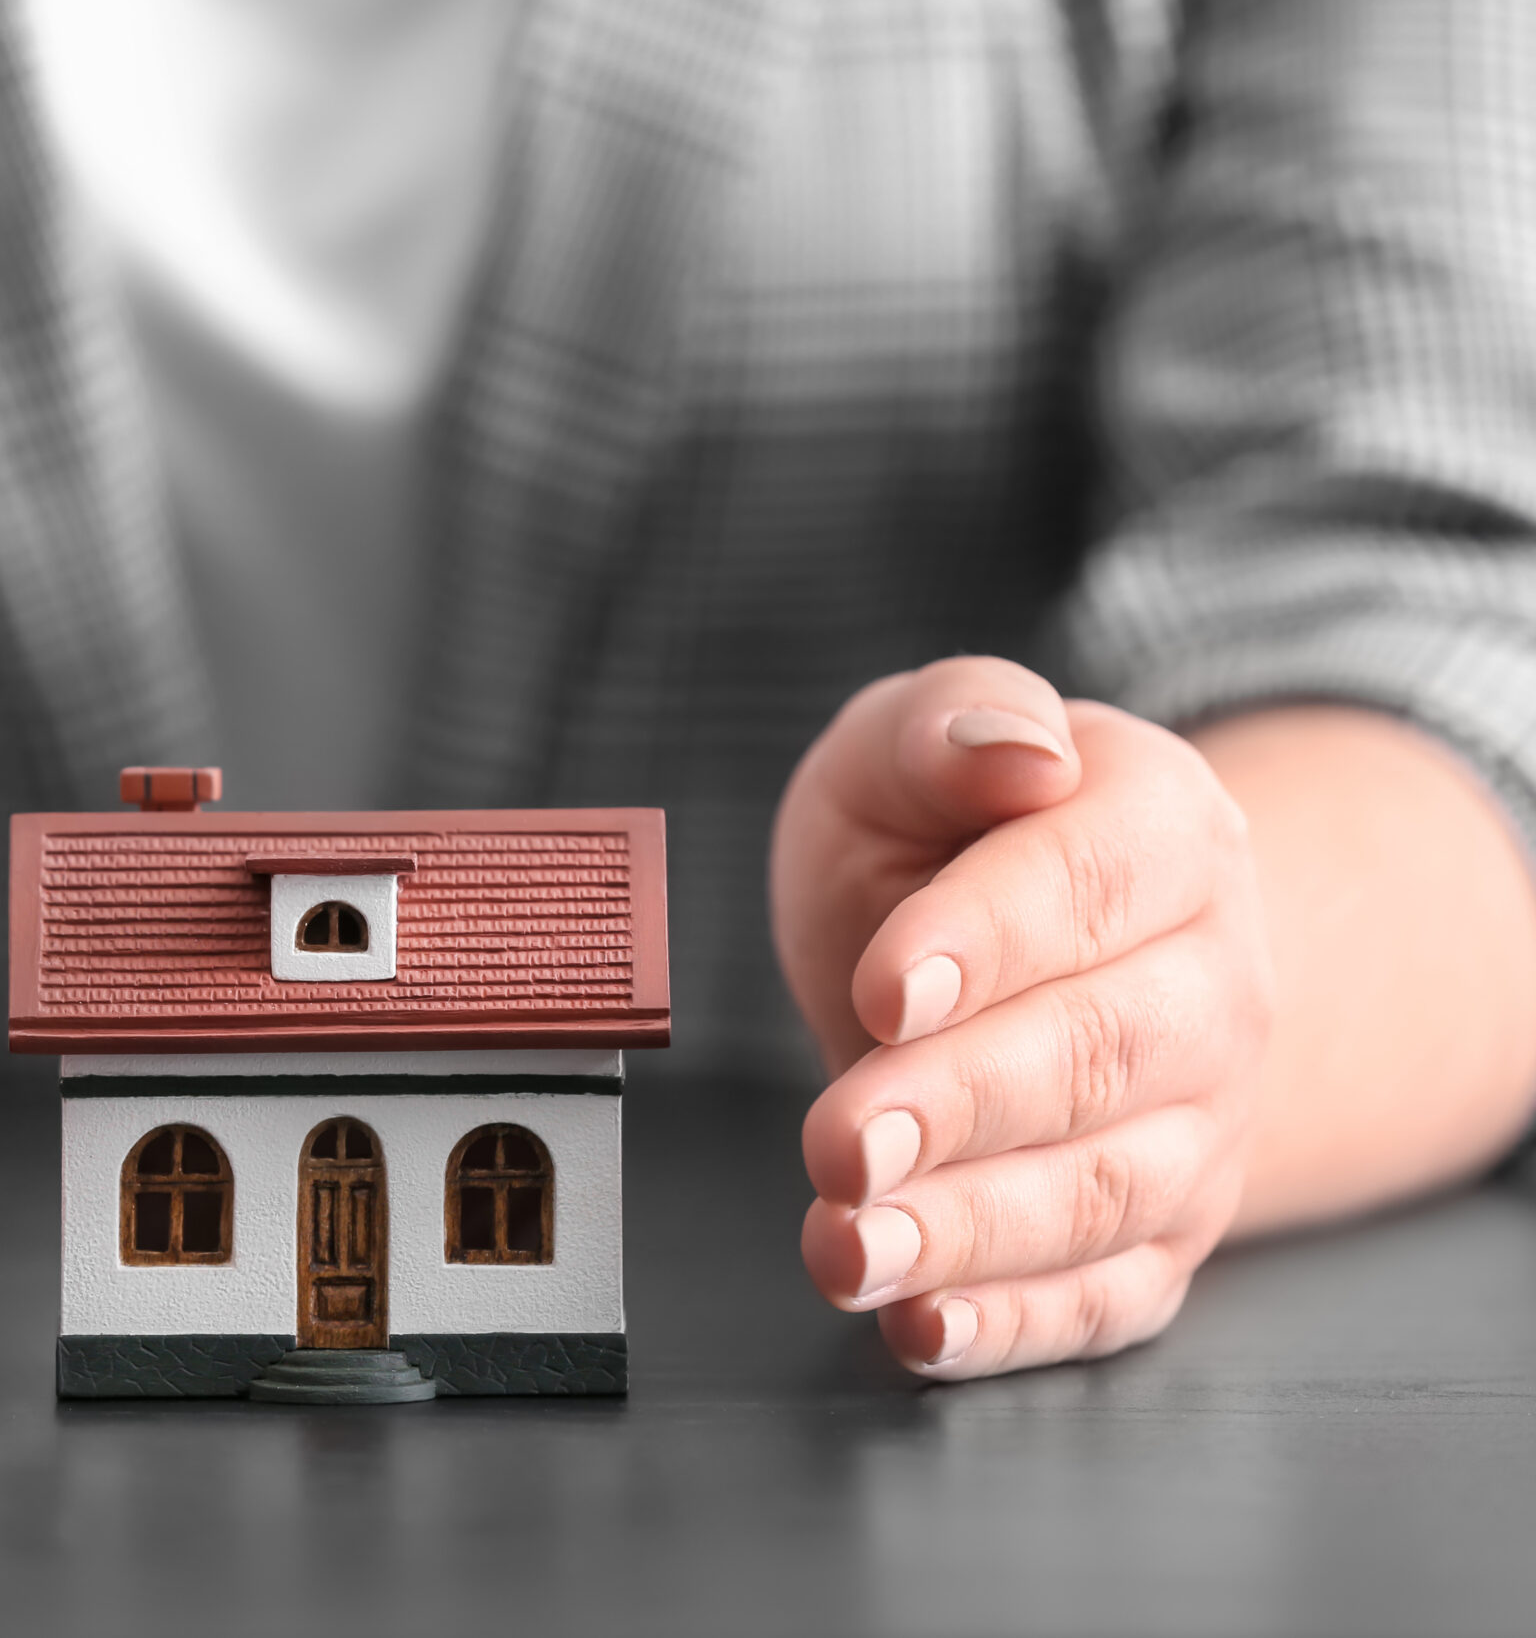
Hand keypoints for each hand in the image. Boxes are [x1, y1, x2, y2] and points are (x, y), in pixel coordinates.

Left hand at [770, 657, 1272, 1378]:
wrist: (1038, 951)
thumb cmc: (947, 839)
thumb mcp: (913, 749)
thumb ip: (952, 723)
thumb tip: (1015, 750)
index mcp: (1167, 831)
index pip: (1089, 886)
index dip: (986, 940)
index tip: (883, 990)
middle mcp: (1214, 981)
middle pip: (1098, 1052)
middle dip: (959, 1108)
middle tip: (838, 1144)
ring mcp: (1202, 1118)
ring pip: (1104, 1190)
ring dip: (971, 1234)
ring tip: (850, 1249)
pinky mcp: (1163, 1231)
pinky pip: (1108, 1294)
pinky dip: (1019, 1326)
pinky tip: (922, 1329)